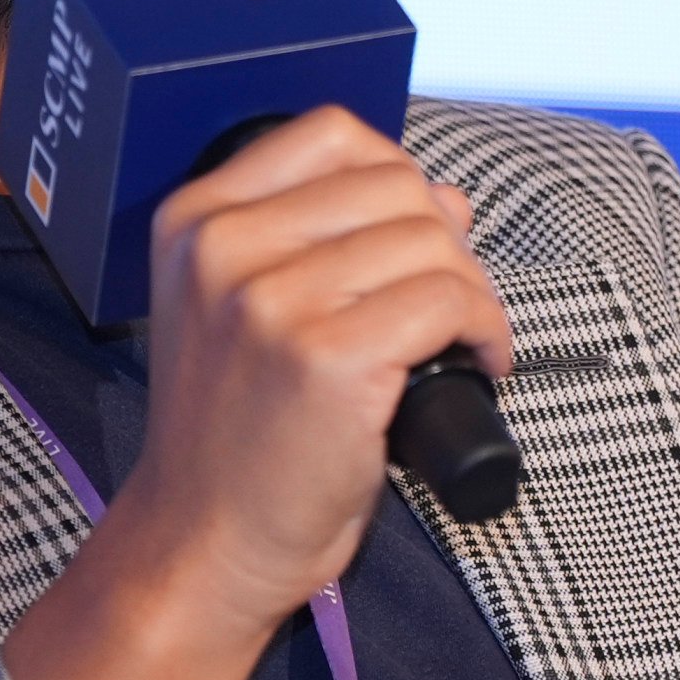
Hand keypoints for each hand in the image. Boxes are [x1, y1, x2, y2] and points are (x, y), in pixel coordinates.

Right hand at [0, 109, 509, 679]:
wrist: (203, 547)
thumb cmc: (237, 436)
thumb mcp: (249, 313)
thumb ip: (328, 241)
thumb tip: (446, 194)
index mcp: (194, 220)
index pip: (331, 133)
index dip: (396, 180)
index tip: (410, 243)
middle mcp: (223, 249)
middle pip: (395, 185)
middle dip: (444, 242)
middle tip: (445, 310)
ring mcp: (272, 302)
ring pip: (432, 241)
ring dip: (472, 292)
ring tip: (460, 344)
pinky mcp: (328, 360)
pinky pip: (450, 302)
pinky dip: (485, 333)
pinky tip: (476, 368)